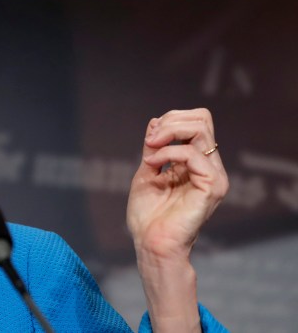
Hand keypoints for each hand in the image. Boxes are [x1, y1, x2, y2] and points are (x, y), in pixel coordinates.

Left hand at [127, 108, 228, 330]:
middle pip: (202, 119)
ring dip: (168, 132)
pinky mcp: (212, 186)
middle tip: (150, 139)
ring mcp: (214, 176)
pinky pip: (192, 154)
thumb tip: (155, 121)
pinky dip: (168, 153)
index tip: (150, 137)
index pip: (197, 122)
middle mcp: (210, 167)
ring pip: (201, 129)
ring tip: (150, 147)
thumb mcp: (147, 171)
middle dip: (171, 121)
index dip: (172, 120)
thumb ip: (154, 147)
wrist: (151, 243)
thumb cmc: (148, 215)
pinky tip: (154, 164)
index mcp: (197, 163)